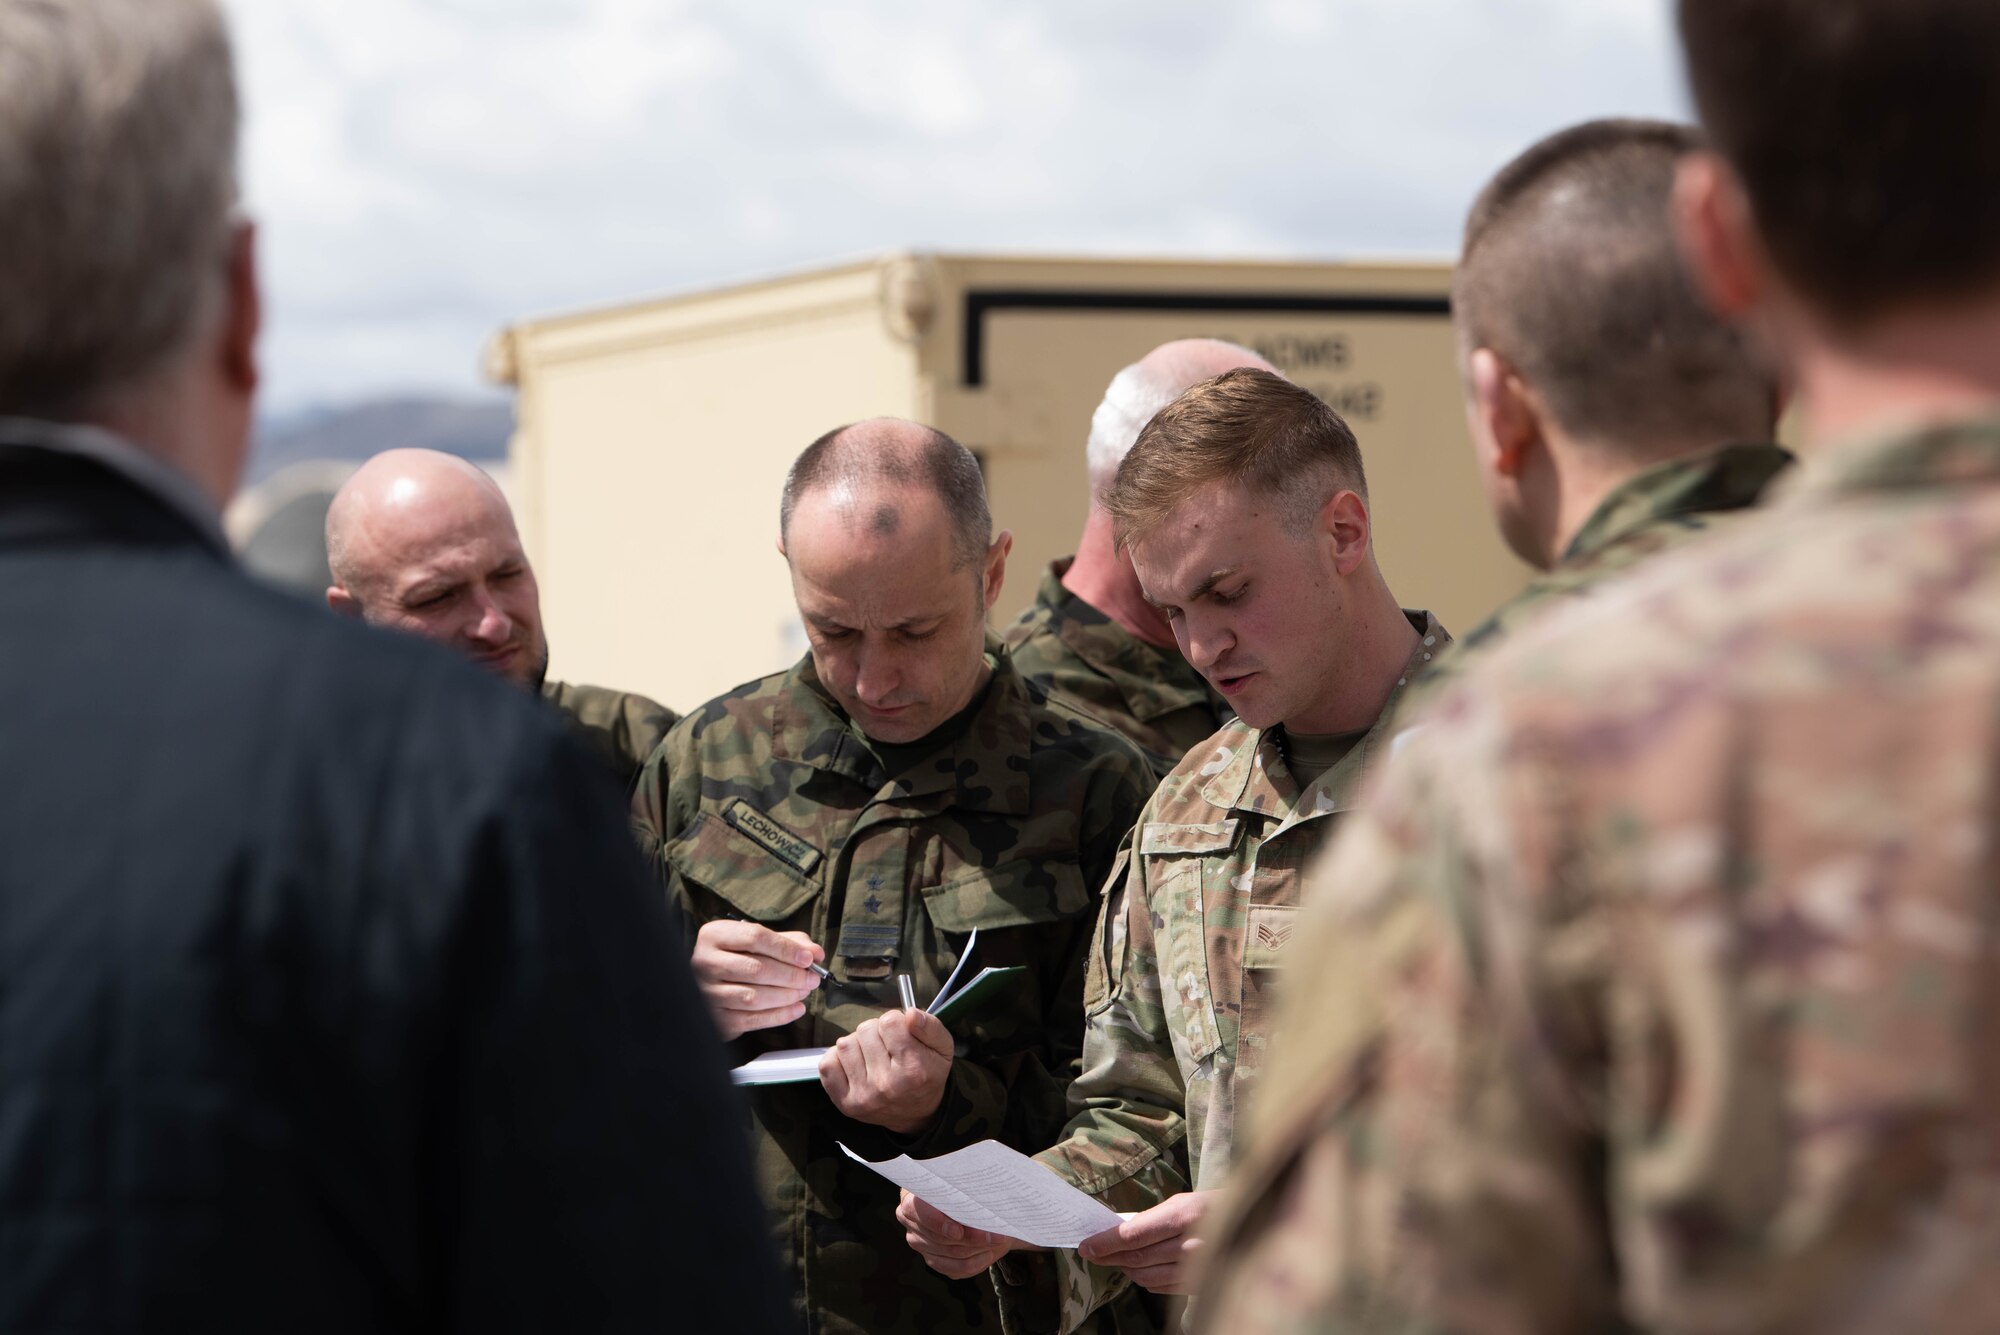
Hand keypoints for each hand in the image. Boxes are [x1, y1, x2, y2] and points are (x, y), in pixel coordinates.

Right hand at [690, 919, 822, 1039]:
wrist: (710, 982)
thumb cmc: (739, 956)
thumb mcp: (760, 941)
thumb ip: (790, 942)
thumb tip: (816, 953)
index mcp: (715, 935)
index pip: (755, 938)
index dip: (786, 949)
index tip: (808, 958)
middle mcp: (705, 963)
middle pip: (756, 969)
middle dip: (791, 975)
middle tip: (811, 978)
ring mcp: (707, 992)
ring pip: (753, 997)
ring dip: (786, 996)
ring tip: (804, 991)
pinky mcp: (716, 1018)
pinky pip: (751, 1020)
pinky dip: (779, 1016)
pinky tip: (796, 1009)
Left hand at [818, 1007, 953, 1134]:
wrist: (916, 1114)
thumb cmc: (927, 1075)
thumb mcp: (943, 1049)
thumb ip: (931, 1027)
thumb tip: (910, 1013)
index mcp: (913, 1069)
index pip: (889, 1021)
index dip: (895, 1021)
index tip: (900, 1033)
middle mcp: (886, 1084)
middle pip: (865, 1029)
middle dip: (876, 1032)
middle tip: (887, 1046)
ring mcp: (863, 1095)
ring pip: (845, 1044)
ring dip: (858, 1044)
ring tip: (871, 1055)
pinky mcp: (845, 1102)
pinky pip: (827, 1064)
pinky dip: (839, 1059)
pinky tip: (855, 1064)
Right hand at [896, 1188, 1025, 1278]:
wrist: (977, 1208)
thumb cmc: (969, 1191)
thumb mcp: (968, 1186)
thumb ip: (966, 1191)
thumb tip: (980, 1202)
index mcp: (912, 1197)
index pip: (914, 1210)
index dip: (936, 1222)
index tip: (958, 1231)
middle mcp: (911, 1222)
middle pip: (938, 1238)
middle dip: (970, 1238)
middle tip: (995, 1236)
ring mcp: (921, 1244)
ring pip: (951, 1253)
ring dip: (977, 1248)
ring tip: (997, 1240)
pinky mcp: (935, 1261)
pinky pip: (956, 1268)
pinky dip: (976, 1261)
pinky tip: (989, 1252)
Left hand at [1076, 1191, 1212, 1294]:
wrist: (1249, 1226)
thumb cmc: (1210, 1208)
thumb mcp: (1181, 1203)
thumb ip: (1151, 1220)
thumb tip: (1117, 1234)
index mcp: (1184, 1216)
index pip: (1133, 1236)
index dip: (1105, 1243)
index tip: (1086, 1247)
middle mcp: (1191, 1245)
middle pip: (1137, 1258)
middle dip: (1109, 1257)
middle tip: (1093, 1254)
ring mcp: (1197, 1269)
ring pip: (1146, 1277)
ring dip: (1127, 1269)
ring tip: (1119, 1260)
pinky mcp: (1199, 1285)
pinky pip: (1161, 1287)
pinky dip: (1146, 1280)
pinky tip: (1142, 1269)